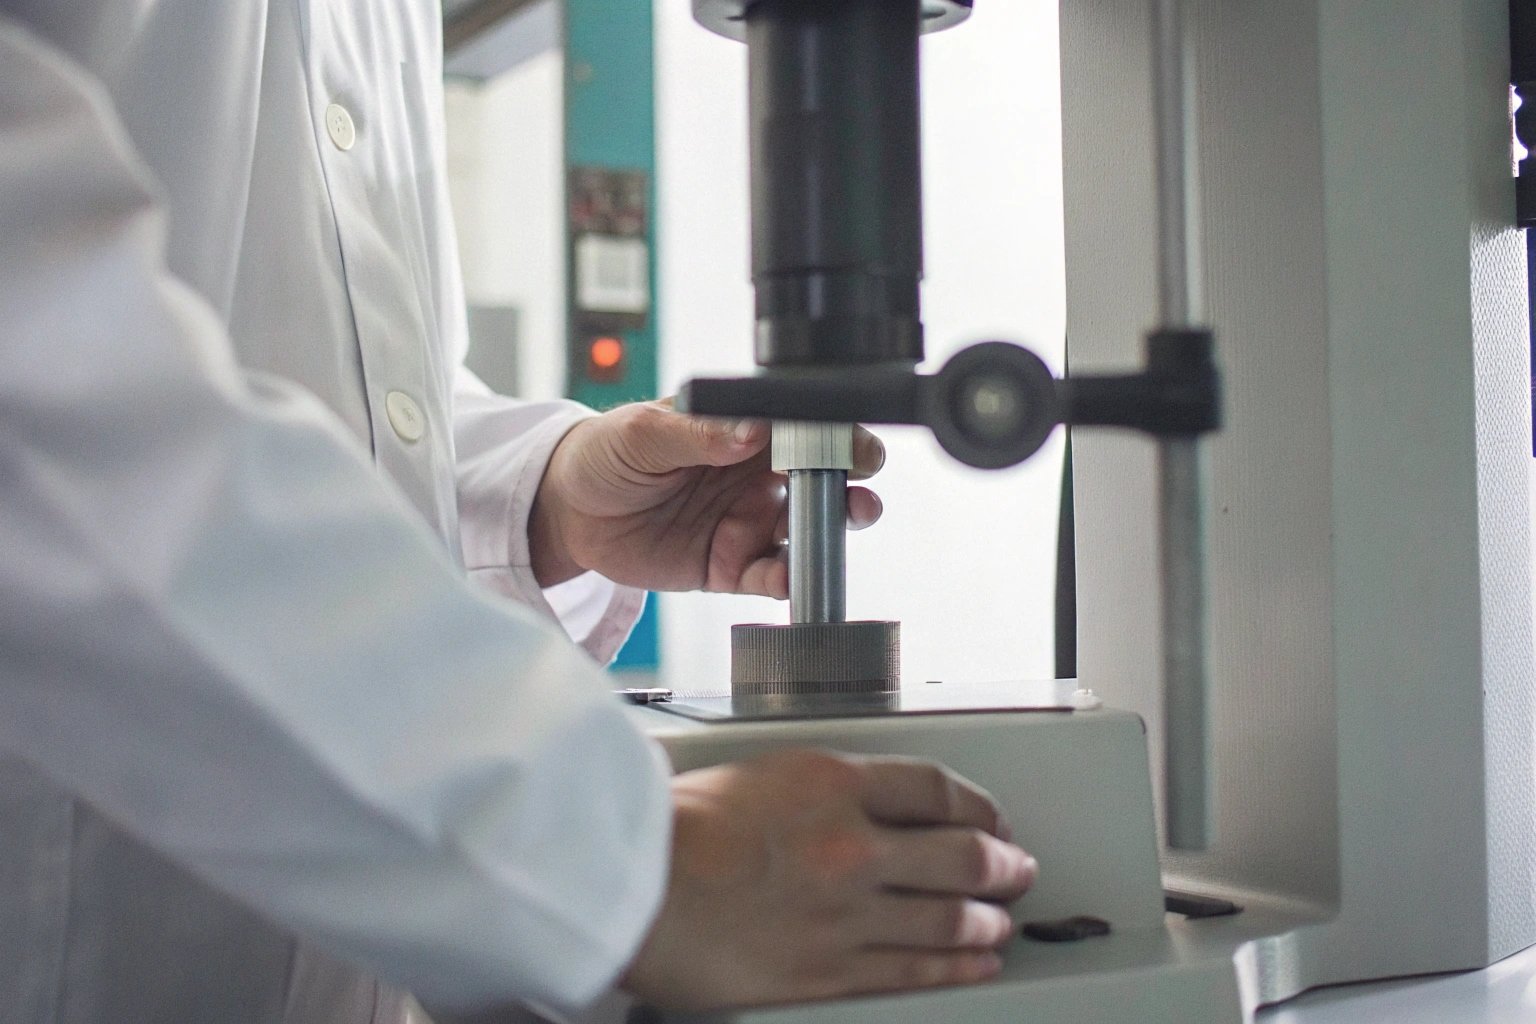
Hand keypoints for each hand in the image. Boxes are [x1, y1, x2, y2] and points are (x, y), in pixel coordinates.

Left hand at [529, 401, 883, 593]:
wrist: (569, 511)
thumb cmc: (608, 453)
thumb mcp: (644, 432)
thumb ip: (698, 431)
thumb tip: (749, 430)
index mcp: (744, 430)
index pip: (803, 427)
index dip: (836, 434)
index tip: (850, 444)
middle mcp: (756, 475)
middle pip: (822, 479)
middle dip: (852, 483)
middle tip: (859, 489)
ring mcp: (747, 521)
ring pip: (807, 530)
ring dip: (832, 532)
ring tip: (843, 526)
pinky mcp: (730, 565)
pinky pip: (769, 576)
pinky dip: (787, 580)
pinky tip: (791, 577)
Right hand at [620, 749, 1037, 1010]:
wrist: (632, 888)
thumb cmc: (671, 827)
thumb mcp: (753, 774)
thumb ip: (813, 788)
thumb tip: (856, 803)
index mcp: (833, 783)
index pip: (934, 788)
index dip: (976, 805)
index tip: (988, 817)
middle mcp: (854, 844)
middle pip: (960, 853)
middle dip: (1001, 863)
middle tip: (1018, 868)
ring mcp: (846, 911)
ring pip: (947, 915)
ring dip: (988, 917)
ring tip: (1003, 919)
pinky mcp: (828, 968)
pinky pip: (914, 967)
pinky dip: (957, 963)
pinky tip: (977, 960)